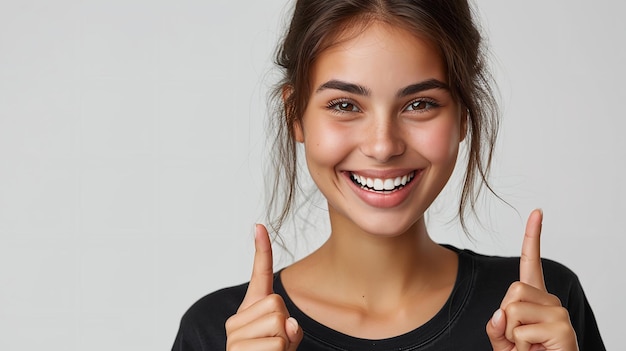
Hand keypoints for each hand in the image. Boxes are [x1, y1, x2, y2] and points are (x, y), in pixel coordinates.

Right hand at [225, 224, 302, 349]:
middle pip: (277, 305)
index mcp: (249, 313)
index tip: (259, 225)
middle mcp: (236, 321)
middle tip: (277, 346)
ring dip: (284, 344)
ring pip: (278, 324)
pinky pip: (276, 344)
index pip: (258, 276)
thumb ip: (290, 330)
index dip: (262, 250)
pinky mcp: (237, 350)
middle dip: (286, 327)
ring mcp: (234, 337)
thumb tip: (290, 324)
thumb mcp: (285, 344)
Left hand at [486, 209, 577, 350]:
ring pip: (513, 309)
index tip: (537, 212)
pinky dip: (519, 345)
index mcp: (536, 298)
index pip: (531, 262)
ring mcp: (559, 313)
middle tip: (519, 337)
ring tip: (527, 346)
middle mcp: (551, 300)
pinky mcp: (561, 327)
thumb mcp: (503, 340)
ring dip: (511, 334)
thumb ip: (495, 326)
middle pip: (512, 290)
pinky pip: (521, 330)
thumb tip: (500, 314)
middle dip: (506, 316)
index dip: (532, 236)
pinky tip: (535, 350)